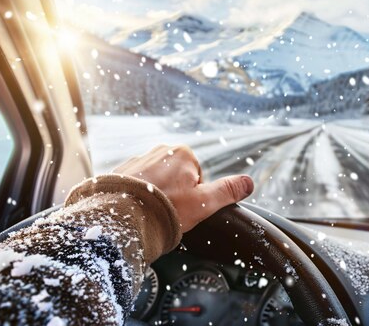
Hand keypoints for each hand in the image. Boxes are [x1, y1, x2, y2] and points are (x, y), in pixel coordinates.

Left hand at [113, 144, 253, 231]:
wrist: (121, 217)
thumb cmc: (166, 210)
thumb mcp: (205, 203)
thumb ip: (228, 191)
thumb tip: (249, 182)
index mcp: (183, 153)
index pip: (199, 177)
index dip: (195, 198)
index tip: (185, 209)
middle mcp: (159, 150)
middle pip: (178, 178)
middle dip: (175, 196)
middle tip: (169, 213)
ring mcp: (137, 159)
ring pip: (157, 181)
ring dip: (157, 196)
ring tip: (151, 213)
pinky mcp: (119, 171)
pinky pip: (137, 184)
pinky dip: (139, 196)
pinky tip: (137, 209)